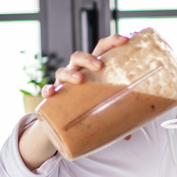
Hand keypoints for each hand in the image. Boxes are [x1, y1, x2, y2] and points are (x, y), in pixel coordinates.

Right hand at [23, 35, 131, 166]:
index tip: (125, 40)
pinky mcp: (52, 96)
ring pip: (62, 70)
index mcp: (93, 69)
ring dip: (71, 73)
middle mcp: (77, 71)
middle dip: (89, 58)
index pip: (102, 48)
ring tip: (79, 79)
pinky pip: (47, 90)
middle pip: (79, 57)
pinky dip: (48, 89)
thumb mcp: (105, 106)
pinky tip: (51, 93)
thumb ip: (116, 117)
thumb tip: (130, 136)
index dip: (112, 42)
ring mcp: (63, 82)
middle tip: (100, 66)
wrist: (65, 119)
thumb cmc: (91, 105)